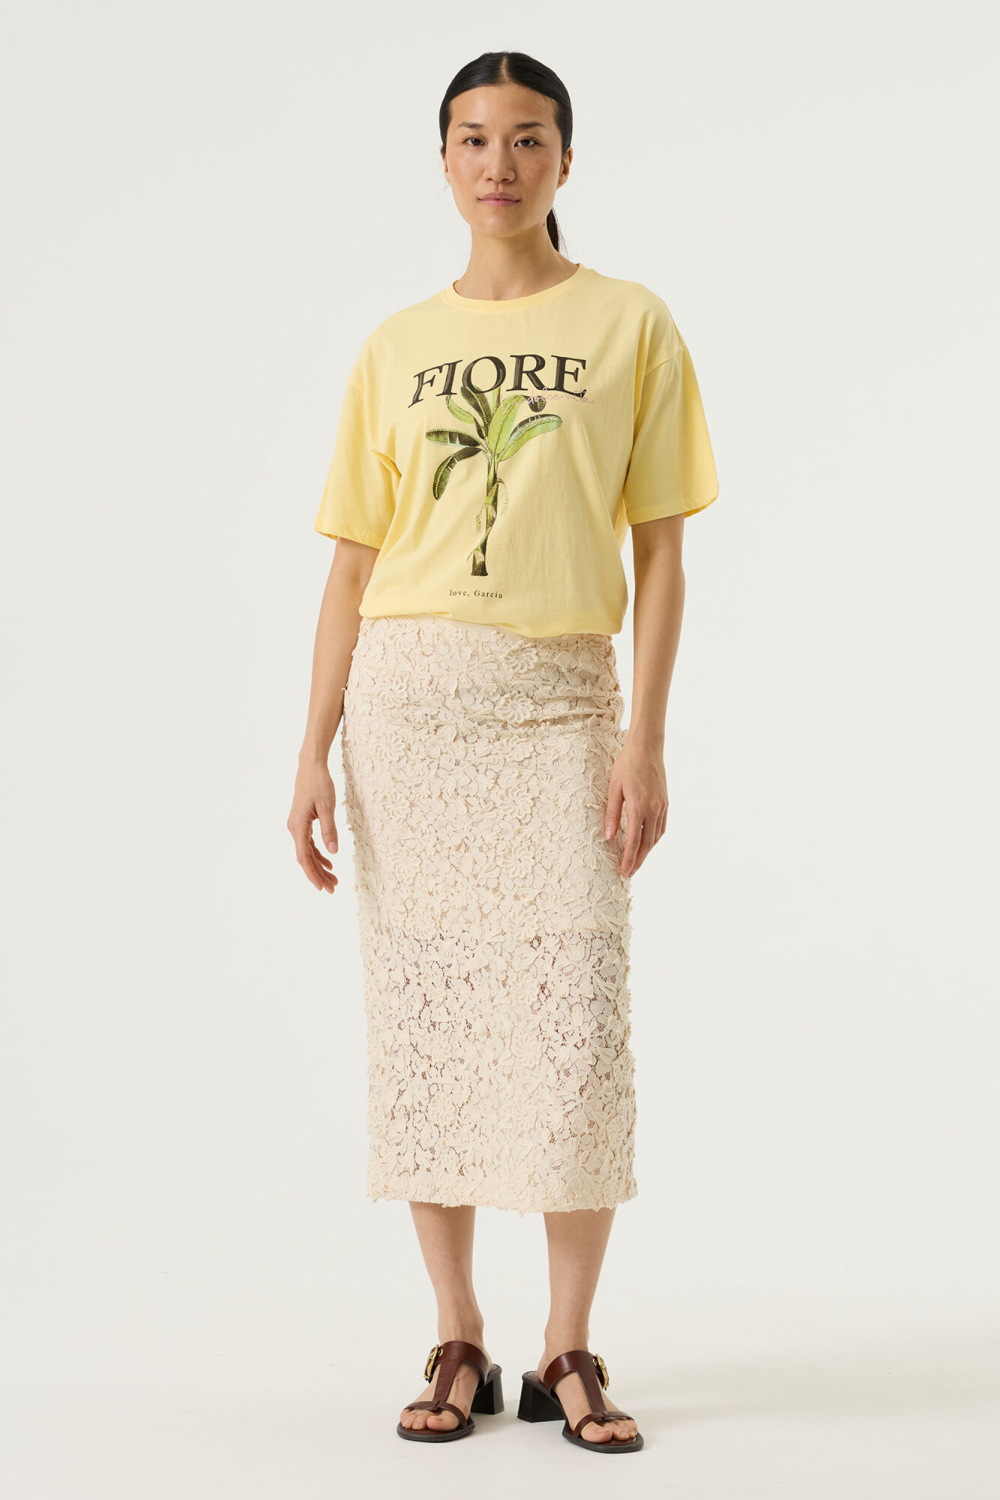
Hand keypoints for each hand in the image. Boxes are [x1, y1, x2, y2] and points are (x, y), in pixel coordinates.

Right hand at [287, 762, 339, 892]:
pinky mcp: (302, 822)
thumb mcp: (327, 807)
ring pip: (307, 852)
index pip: (304, 857)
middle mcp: (294, 828)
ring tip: (334, 879)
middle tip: (332, 888)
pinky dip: (318, 854)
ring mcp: (297, 826)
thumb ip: (330, 830)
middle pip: (305, 858)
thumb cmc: (319, 783)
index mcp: (298, 826)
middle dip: (318, 874)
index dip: (312, 874)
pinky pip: (308, 844)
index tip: (321, 887)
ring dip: (319, 866)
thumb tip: (333, 853)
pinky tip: (328, 862)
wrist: (310, 766)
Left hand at [604, 741, 668, 876]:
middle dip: (638, 860)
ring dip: (647, 851)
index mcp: (638, 807)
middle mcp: (653, 809)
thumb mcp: (613, 789)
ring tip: (637, 861)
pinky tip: (648, 843)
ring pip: (656, 837)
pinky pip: (662, 827)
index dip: (628, 859)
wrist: (647, 747)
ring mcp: (662, 806)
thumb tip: (607, 837)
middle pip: (647, 844)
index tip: (624, 872)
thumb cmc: (627, 765)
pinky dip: (654, 839)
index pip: (633, 841)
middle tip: (630, 873)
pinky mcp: (666, 802)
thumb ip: (612, 814)